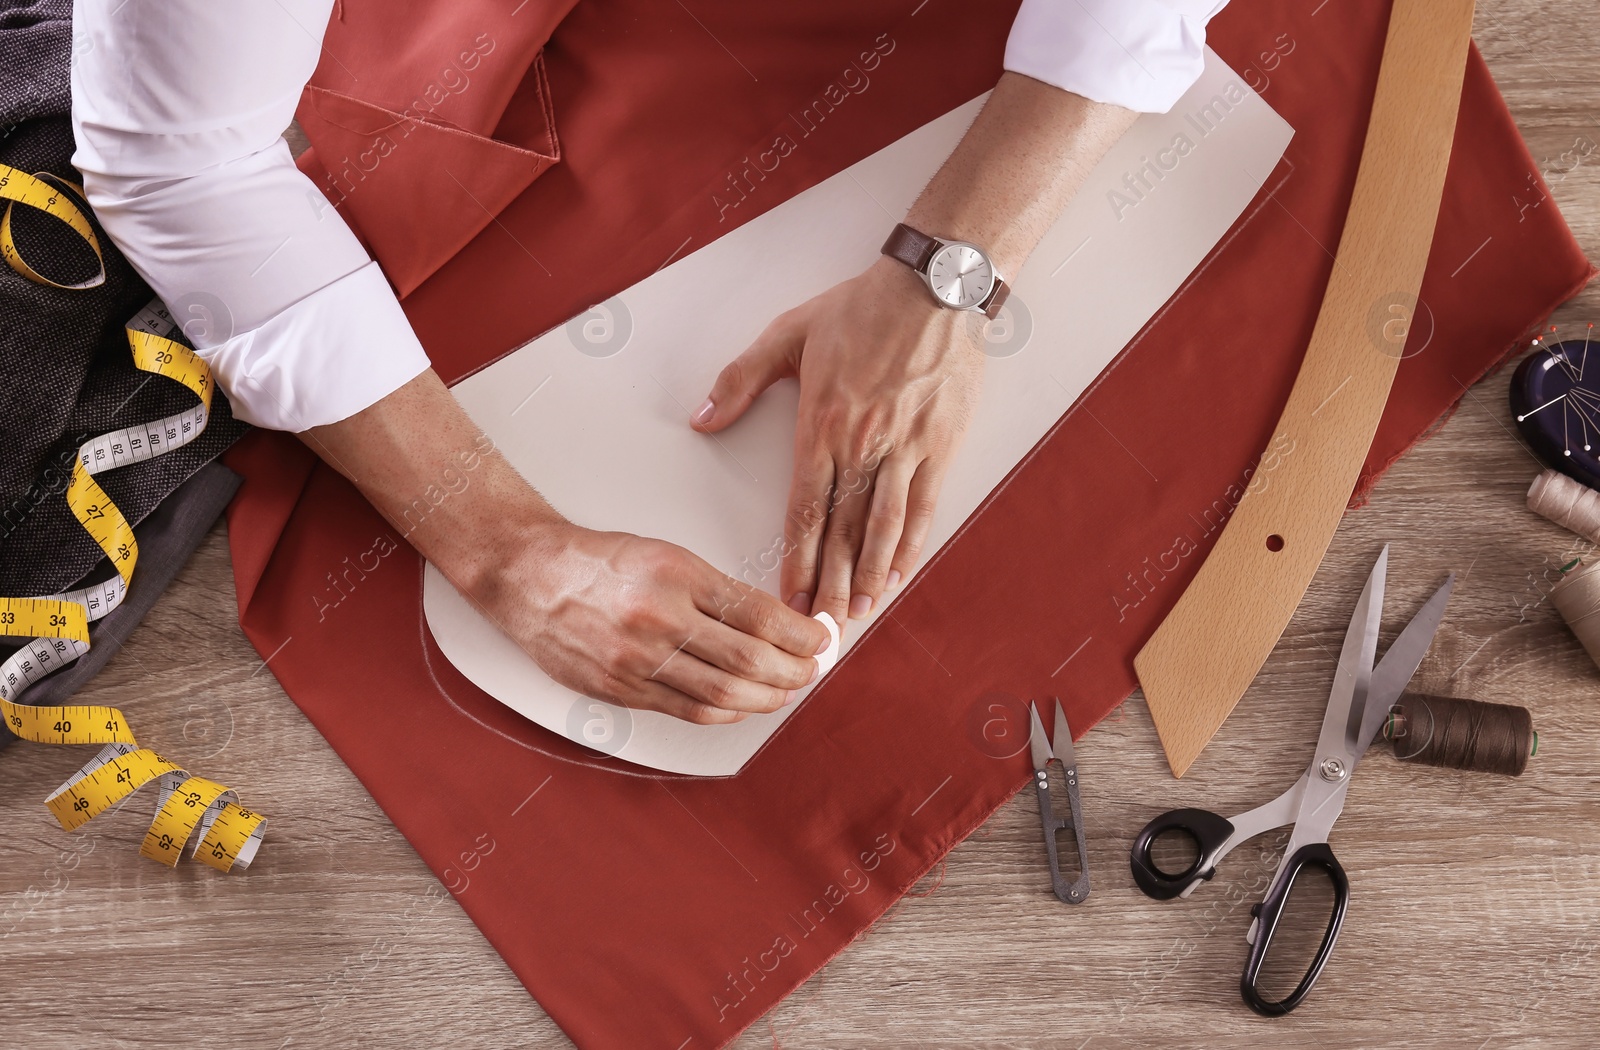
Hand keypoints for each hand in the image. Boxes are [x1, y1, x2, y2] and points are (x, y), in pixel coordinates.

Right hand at [478, 523, 831, 723]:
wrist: (528, 575)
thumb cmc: (597, 561)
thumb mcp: (665, 554)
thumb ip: (715, 590)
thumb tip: (771, 623)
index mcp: (677, 574)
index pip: (758, 613)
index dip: (800, 633)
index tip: (820, 637)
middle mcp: (658, 617)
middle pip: (748, 658)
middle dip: (794, 669)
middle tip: (813, 668)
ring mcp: (636, 658)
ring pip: (722, 691)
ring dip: (766, 696)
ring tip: (785, 690)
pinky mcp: (619, 688)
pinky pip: (686, 708)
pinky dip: (724, 712)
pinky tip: (741, 706)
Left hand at [692, 256, 983, 624]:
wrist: (931, 289)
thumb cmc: (859, 310)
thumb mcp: (787, 335)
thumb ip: (739, 380)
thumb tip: (700, 418)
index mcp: (820, 425)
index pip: (804, 510)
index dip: (797, 561)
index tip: (787, 598)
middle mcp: (861, 446)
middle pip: (841, 531)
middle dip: (828, 584)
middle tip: (816, 628)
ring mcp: (904, 449)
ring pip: (882, 527)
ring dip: (868, 575)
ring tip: (856, 612)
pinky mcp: (940, 446)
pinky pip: (923, 507)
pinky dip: (909, 544)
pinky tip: (897, 574)